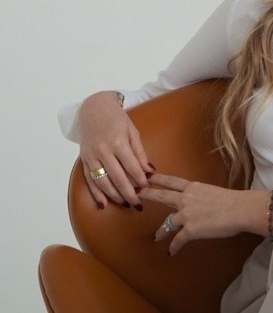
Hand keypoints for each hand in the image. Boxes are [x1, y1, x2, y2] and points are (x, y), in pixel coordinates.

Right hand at [77, 91, 153, 208]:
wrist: (92, 108)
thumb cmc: (116, 119)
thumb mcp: (132, 131)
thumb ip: (140, 152)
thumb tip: (149, 171)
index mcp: (117, 141)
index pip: (131, 166)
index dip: (140, 179)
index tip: (148, 187)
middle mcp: (102, 150)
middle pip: (117, 177)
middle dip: (129, 193)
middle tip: (138, 204)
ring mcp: (91, 156)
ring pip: (102, 182)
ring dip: (114, 195)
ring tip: (126, 204)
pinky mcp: (84, 160)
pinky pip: (89, 180)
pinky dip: (96, 194)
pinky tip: (103, 204)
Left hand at [140, 173, 270, 255]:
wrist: (239, 209)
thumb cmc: (234, 201)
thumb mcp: (215, 193)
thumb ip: (205, 197)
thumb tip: (205, 204)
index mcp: (194, 188)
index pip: (172, 181)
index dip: (159, 179)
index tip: (147, 175)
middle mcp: (186, 199)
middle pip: (163, 196)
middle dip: (148, 194)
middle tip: (137, 193)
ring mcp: (187, 214)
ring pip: (168, 222)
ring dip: (161, 231)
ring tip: (155, 237)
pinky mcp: (190, 229)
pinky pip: (178, 240)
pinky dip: (174, 247)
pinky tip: (171, 252)